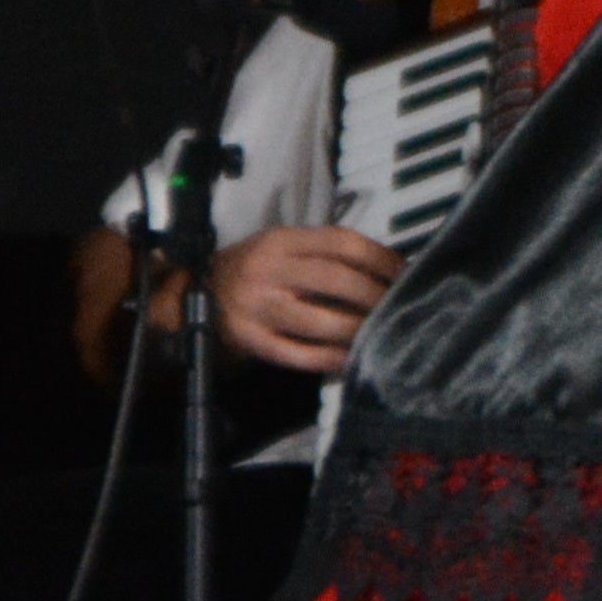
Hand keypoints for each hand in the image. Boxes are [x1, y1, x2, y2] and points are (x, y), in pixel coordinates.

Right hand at [209, 224, 405, 378]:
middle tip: (398, 306)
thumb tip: (385, 268)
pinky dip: (330, 358)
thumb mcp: (282, 246)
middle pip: (336, 281)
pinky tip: (351, 357)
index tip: (405, 273)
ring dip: (357, 329)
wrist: (196, 295)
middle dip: (375, 296)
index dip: (381, 259)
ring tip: (379, 332)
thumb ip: (324, 252)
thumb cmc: (254, 268)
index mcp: (283, 241)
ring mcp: (259, 309)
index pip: (343, 243)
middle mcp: (270, 272)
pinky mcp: (252, 341)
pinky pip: (299, 355)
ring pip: (320, 321)